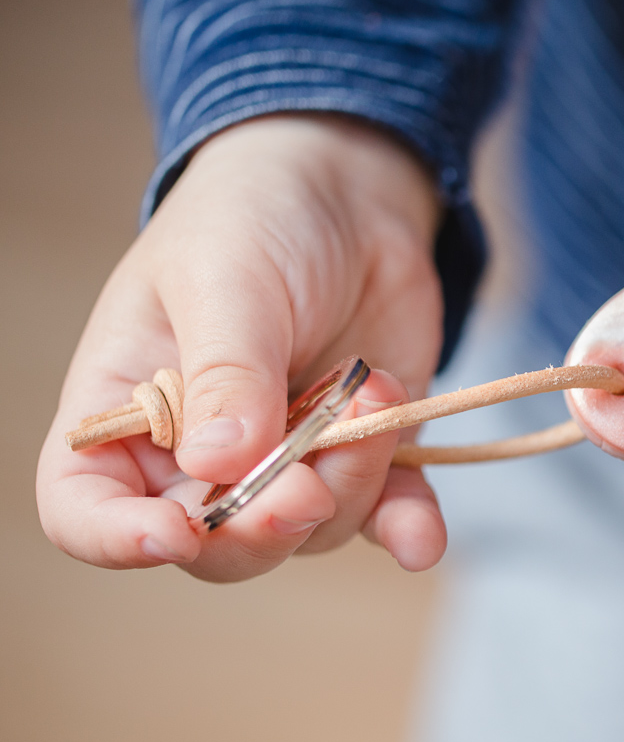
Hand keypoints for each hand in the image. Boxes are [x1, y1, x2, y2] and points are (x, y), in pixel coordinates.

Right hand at [37, 115, 447, 579]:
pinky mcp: (359, 458)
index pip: (84, 507)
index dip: (117, 538)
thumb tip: (219, 463)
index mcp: (123, 411)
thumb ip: (225, 372)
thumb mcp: (226, 279)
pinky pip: (382, 516)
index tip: (173, 532)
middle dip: (263, 526)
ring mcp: (285, 464)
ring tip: (370, 388)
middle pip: (214, 546)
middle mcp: (196, 456)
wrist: (349, 195)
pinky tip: (421, 539)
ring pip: (309, 531)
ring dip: (350, 480)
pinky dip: (405, 527)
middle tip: (308, 482)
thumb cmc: (255, 220)